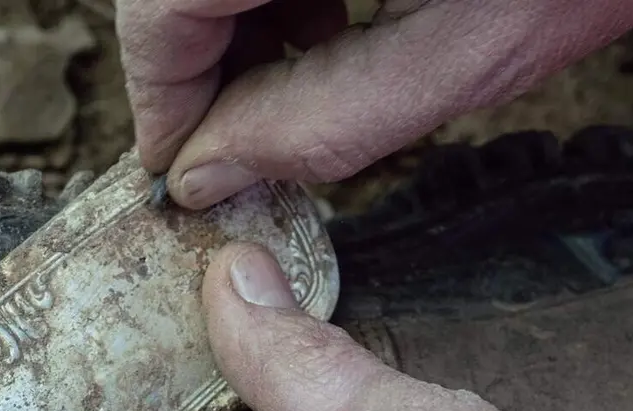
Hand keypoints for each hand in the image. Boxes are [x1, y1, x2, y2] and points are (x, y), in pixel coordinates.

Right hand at [117, 0, 632, 208]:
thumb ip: (325, 118)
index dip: (157, 104)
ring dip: (234, 21)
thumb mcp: (475, 47)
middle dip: (194, 66)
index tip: (176, 173)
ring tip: (301, 73)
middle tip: (239, 139)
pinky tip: (329, 9)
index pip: (158, 12)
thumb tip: (209, 173)